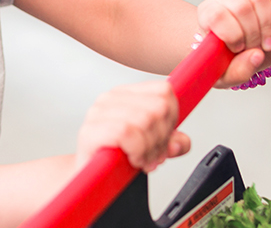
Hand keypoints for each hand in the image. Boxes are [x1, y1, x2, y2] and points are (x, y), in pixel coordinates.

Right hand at [75, 81, 190, 172]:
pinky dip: (136, 150)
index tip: (162, 138)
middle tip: (152, 154)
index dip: (172, 118)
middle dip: (162, 138)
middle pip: (159, 107)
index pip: (164, 91)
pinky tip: (132, 159)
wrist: (89, 180)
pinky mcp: (91, 131)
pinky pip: (126, 132)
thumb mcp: (152, 148)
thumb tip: (180, 142)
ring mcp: (98, 113)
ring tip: (142, 159)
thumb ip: (172, 142)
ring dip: (149, 148)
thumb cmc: (116, 159)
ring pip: (145, 120)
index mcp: (126, 95)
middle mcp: (110, 99)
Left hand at [197, 0, 270, 87]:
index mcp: (207, 12)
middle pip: (242, 7)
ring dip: (268, 26)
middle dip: (254, 35)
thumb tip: (257, 55)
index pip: (217, 14)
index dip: (232, 35)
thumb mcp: (224, 75)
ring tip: (267, 42)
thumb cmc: (225, 57)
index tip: (237, 49)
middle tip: (256, 49)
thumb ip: (237, 71)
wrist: (233, 47)